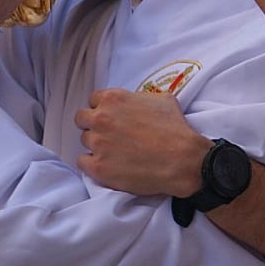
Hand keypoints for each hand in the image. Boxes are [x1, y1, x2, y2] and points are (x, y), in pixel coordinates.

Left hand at [75, 89, 210, 197]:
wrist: (182, 160)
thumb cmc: (175, 130)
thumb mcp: (163, 100)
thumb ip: (140, 98)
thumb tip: (137, 103)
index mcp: (114, 99)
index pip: (93, 100)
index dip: (103, 109)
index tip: (111, 117)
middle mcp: (101, 119)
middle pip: (82, 119)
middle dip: (93, 125)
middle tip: (109, 134)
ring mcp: (98, 143)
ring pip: (84, 141)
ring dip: (96, 145)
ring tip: (115, 152)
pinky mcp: (98, 167)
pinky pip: (82, 162)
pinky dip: (93, 163)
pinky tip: (109, 164)